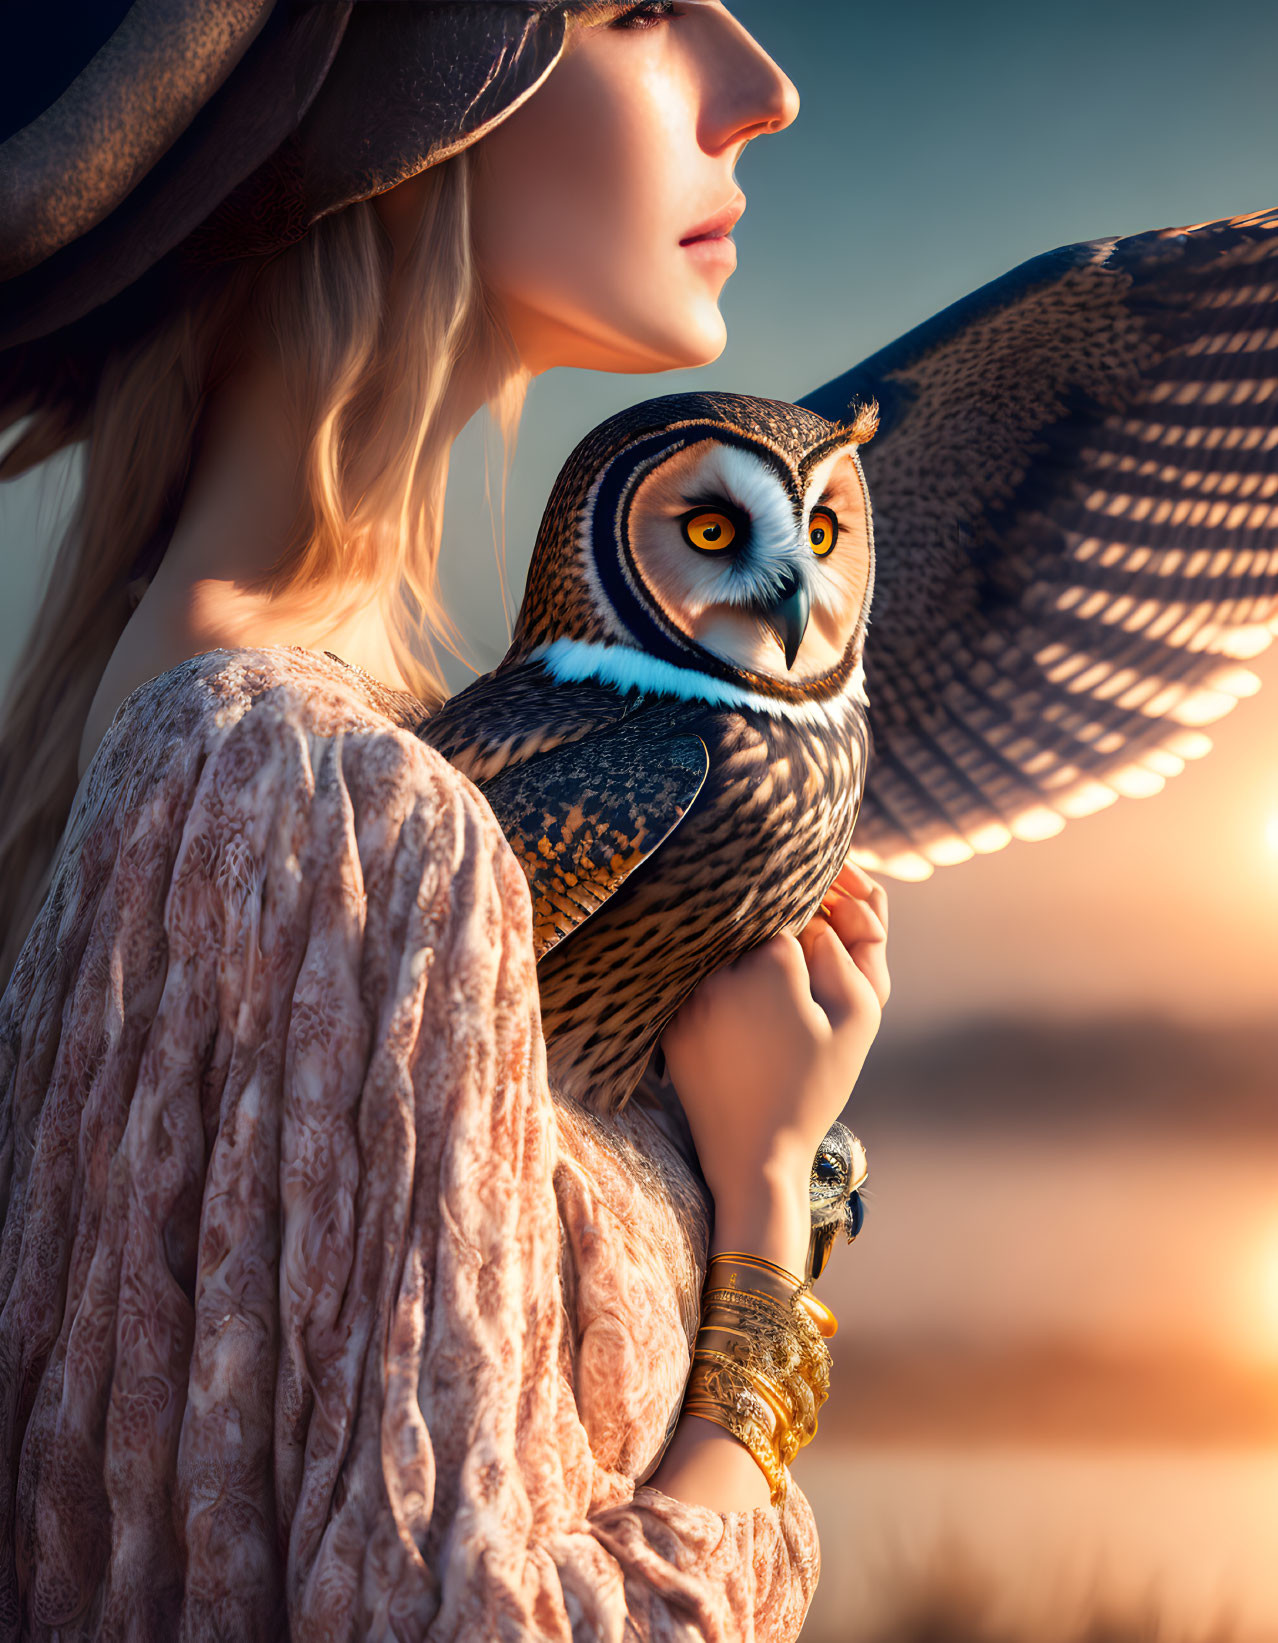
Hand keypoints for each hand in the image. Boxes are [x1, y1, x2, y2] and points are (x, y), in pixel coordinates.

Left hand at [660, 861, 888, 1271]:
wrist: (755, 1155)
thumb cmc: (816, 1086)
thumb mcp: (859, 1017)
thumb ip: (853, 949)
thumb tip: (824, 909)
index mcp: (774, 962)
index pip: (797, 911)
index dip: (816, 924)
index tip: (824, 948)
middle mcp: (723, 968)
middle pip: (754, 925)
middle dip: (778, 937)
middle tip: (792, 989)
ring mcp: (690, 994)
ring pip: (721, 950)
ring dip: (742, 959)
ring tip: (765, 1009)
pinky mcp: (669, 1020)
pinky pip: (693, 981)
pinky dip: (714, 987)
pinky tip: (735, 1024)